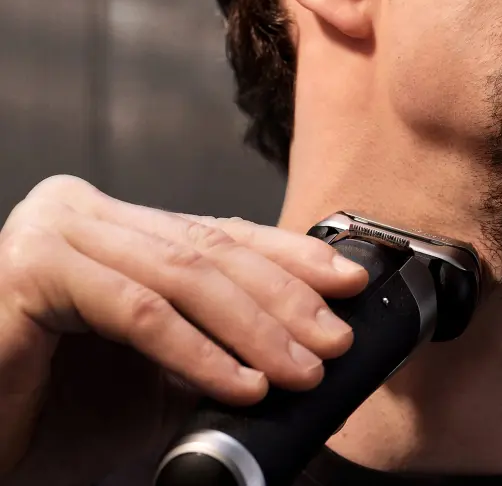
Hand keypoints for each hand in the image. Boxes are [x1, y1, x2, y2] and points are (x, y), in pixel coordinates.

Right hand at [0, 176, 367, 484]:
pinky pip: (138, 310)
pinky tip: (242, 382)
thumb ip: (222, 344)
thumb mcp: (165, 368)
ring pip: (184, 274)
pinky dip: (198, 351)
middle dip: (284, 297)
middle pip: (211, 248)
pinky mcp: (33, 267)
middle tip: (336, 337)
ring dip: (254, 327)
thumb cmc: (62, 409)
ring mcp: (59, 231)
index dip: (291, 256)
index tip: (348, 281)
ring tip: (302, 369)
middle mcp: (89, 213)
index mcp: (121, 225)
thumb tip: (305, 344)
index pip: (223, 232)